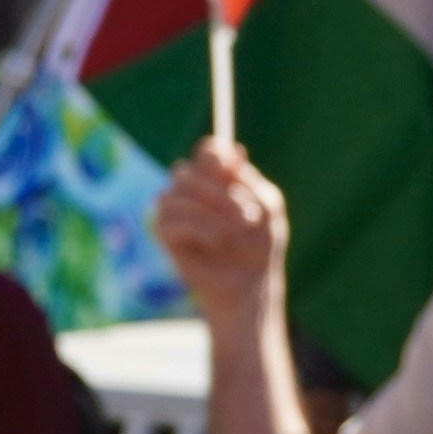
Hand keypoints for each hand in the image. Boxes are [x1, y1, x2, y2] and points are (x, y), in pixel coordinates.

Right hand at [152, 139, 287, 325]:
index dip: (215, 156)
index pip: (207, 151)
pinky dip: (199, 230)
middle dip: (219, 193)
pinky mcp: (165, 233)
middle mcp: (190, 189)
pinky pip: (170, 221)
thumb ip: (249, 180)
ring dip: (212, 214)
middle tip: (247, 215)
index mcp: (216, 178)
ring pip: (177, 196)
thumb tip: (234, 149)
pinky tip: (215, 242)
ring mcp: (173, 209)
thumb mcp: (267, 209)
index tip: (231, 170)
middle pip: (186, 171)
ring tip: (234, 233)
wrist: (250, 283)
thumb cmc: (258, 244)